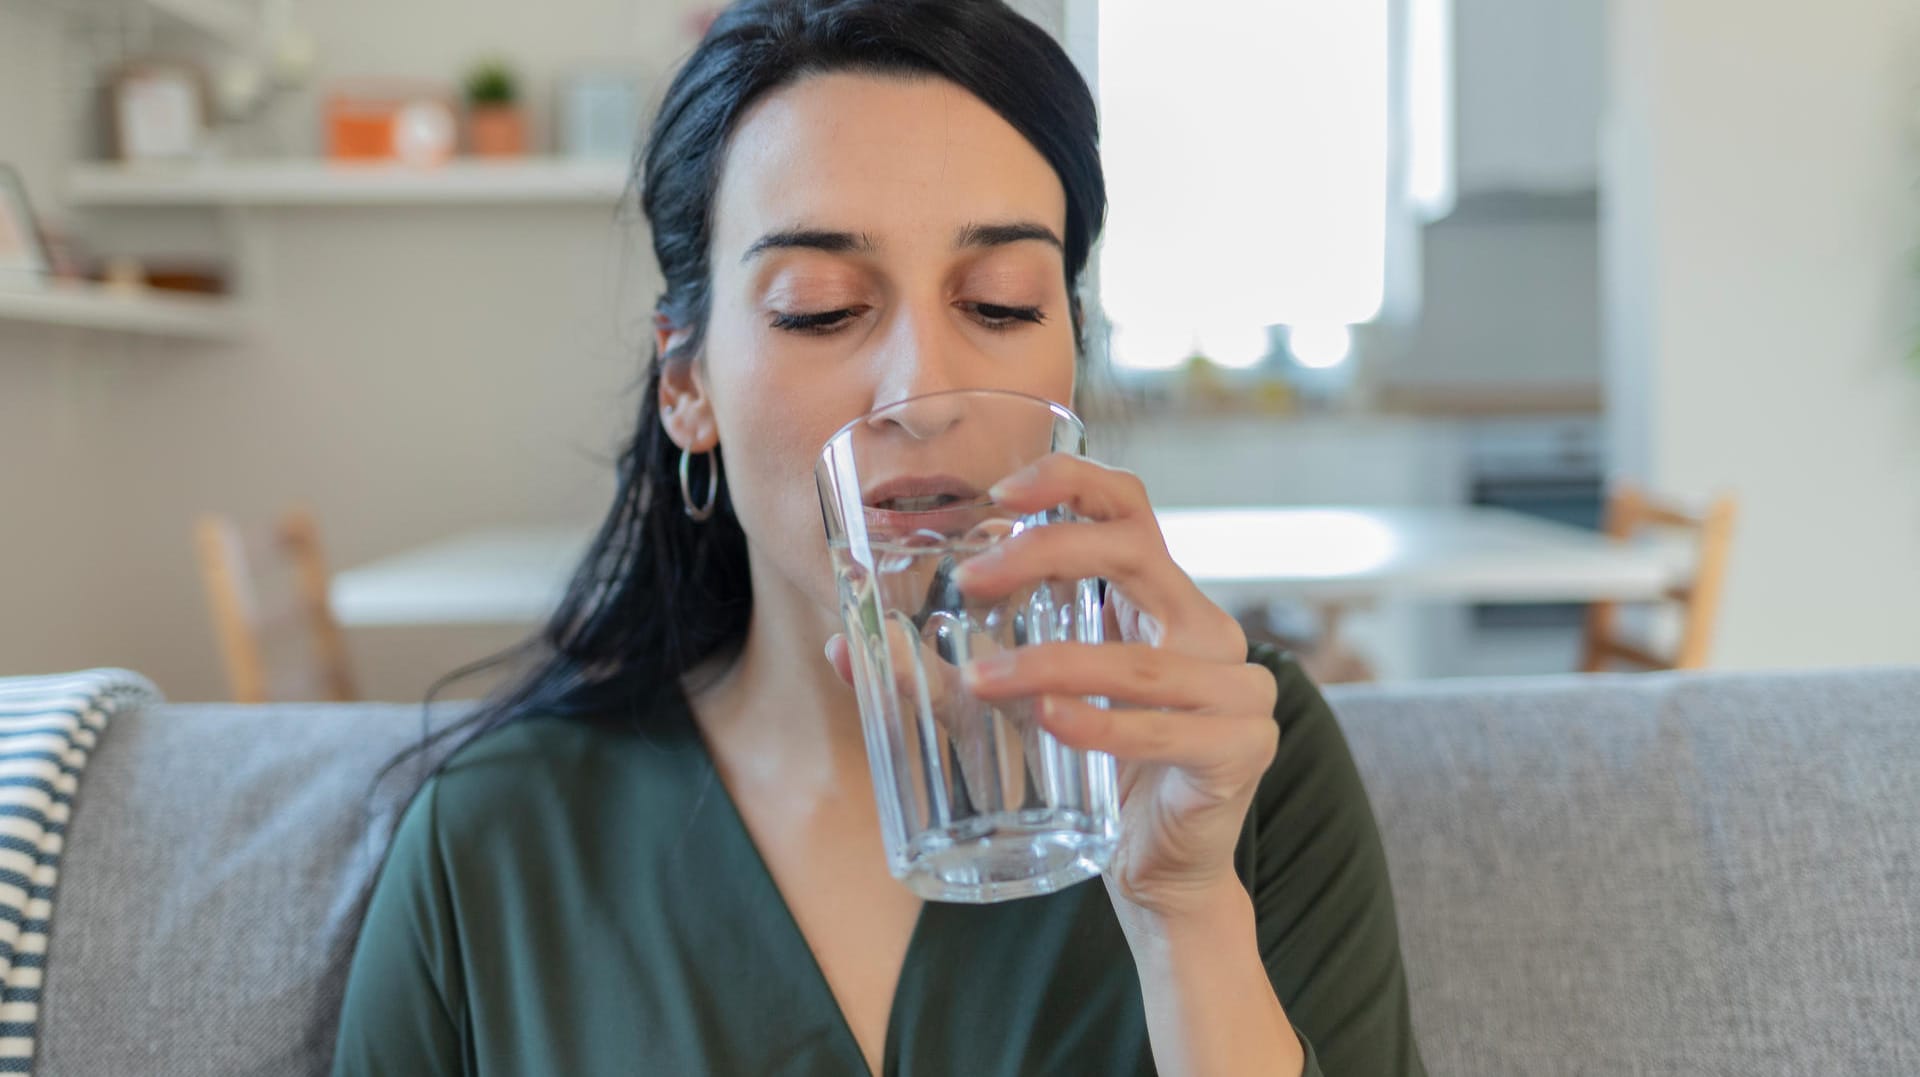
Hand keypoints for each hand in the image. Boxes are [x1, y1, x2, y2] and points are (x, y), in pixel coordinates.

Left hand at [959, 453, 1278, 921]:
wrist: (1163, 873)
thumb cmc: (1095, 774)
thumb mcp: (1020, 708)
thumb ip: (947, 676)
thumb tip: (843, 648)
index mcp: (1160, 599)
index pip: (1128, 507)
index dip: (1070, 481)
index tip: (1000, 494)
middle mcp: (1206, 627)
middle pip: (1135, 551)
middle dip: (1048, 552)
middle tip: (970, 578)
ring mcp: (1236, 687)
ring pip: (1141, 658)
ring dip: (1052, 663)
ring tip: (983, 680)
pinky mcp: (1240, 749)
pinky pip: (1164, 729)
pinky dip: (1101, 724)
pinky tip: (1049, 721)